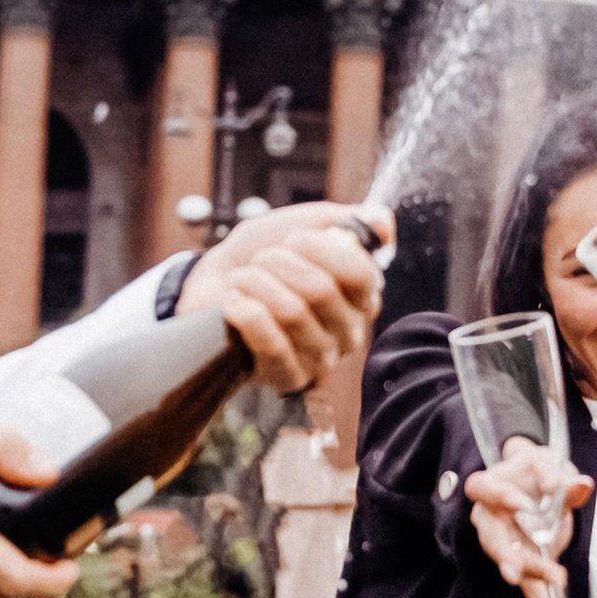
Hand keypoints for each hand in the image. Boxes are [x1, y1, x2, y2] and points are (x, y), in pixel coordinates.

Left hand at [176, 198, 387, 391]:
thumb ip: (348, 220)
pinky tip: (234, 304)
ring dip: (256, 284)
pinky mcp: (289, 377)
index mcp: (362, 296)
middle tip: (261, 260)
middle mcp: (350, 332)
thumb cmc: (264, 254)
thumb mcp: (305, 224)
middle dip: (279, 262)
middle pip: (321, 290)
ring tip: (242, 280)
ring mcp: (322, 359)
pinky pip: (272, 344)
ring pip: (292, 312)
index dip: (320, 248)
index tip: (294, 239)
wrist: (212, 283)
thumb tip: (384, 225)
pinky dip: (245, 313)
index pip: (360, 273)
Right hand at [466, 439, 590, 597]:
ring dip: (530, 575)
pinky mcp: (519, 560)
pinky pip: (526, 581)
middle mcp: (490, 516)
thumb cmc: (536, 472)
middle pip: (491, 536)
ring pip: (510, 561)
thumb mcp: (549, 465)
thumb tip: (582, 485)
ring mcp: (503, 541)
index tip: (520, 505)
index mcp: (491, 485)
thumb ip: (562, 477)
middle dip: (505, 555)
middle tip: (516, 570)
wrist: (539, 487)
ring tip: (551, 588)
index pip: (482, 488)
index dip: (498, 496)